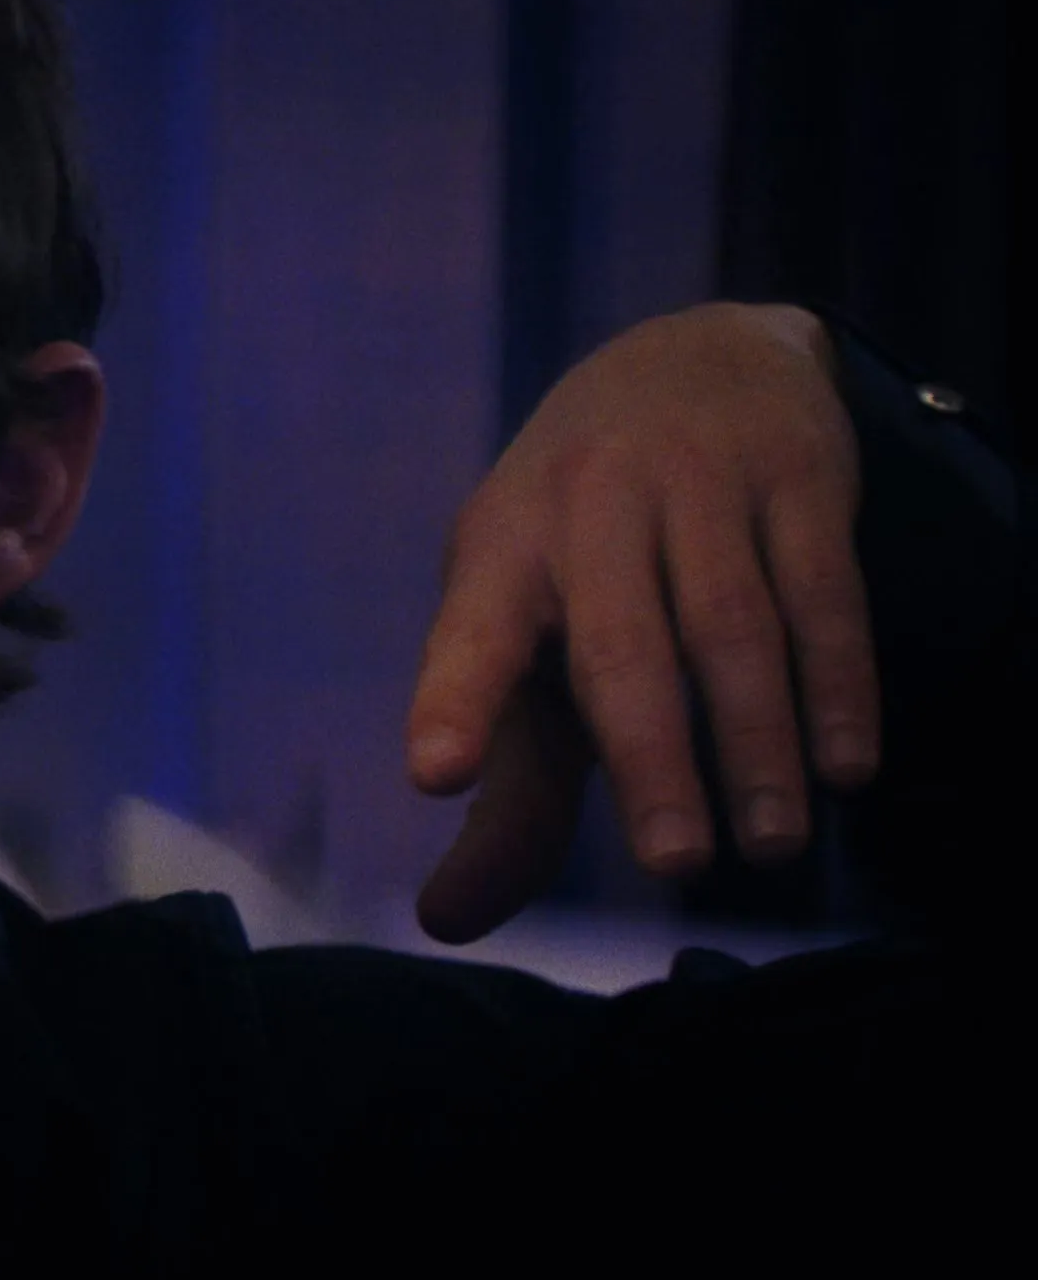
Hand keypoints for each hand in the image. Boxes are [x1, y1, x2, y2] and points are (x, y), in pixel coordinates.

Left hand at [408, 303, 877, 942]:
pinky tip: (846, 766)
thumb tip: (447, 922)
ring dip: (756, 741)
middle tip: (675, 865)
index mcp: (500, 552)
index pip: (468, 633)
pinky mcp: (797, 477)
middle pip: (620, 650)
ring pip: (731, 627)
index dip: (451, 701)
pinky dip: (838, 684)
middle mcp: (587, 509)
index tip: (433, 773)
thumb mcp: (527, 640)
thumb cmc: (584, 552)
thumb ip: (503, 789)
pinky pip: (825, 592)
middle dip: (650, 760)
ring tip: (772, 844)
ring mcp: (694, 484)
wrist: (693, 357)